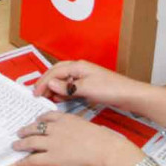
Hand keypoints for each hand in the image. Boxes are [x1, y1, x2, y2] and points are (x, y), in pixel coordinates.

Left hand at [14, 112, 143, 165]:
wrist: (106, 150)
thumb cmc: (103, 140)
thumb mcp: (86, 126)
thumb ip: (75, 126)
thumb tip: (74, 132)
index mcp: (66, 118)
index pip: (47, 116)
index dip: (39, 119)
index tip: (35, 121)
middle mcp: (56, 128)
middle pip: (36, 127)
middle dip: (26, 130)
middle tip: (19, 132)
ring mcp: (53, 143)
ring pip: (31, 142)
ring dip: (21, 143)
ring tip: (15, 145)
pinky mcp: (53, 158)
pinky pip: (34, 159)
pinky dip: (25, 161)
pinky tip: (20, 162)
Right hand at [32, 60, 150, 108]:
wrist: (130, 95)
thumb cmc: (112, 89)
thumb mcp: (87, 89)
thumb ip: (67, 87)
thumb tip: (51, 84)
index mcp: (78, 66)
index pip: (55, 72)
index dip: (43, 82)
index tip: (36, 92)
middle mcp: (80, 69)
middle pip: (57, 73)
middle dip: (46, 82)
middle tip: (37, 93)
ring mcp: (84, 78)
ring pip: (63, 81)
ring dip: (53, 88)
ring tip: (46, 98)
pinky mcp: (88, 86)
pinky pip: (70, 87)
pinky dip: (62, 93)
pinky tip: (60, 99)